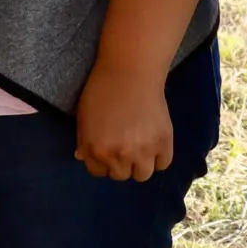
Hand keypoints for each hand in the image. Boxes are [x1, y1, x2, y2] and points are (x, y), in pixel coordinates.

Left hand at [73, 58, 173, 181]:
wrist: (130, 72)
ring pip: (142, 174)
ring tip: (139, 146)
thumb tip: (82, 158)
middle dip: (120, 163)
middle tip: (123, 144)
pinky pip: (163, 163)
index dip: (102, 161)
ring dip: (140, 164)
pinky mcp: (164, 143)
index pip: (98, 172)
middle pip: (120, 175)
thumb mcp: (84, 116)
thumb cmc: (102, 89)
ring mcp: (143, 151)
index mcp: (96, 150)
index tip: (107, 150)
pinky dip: (158, 157)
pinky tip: (153, 143)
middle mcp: (119, 156)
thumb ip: (84, 140)